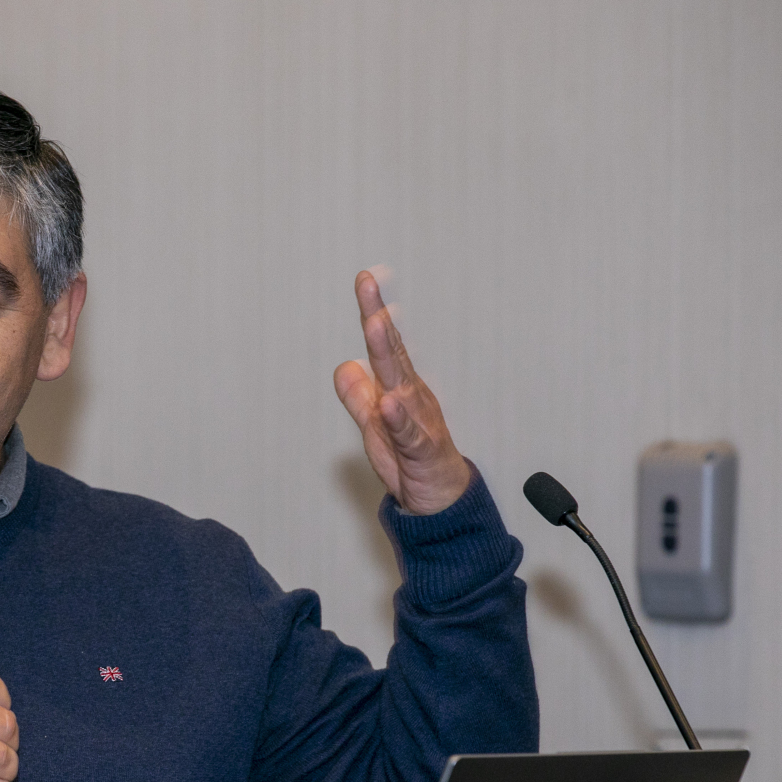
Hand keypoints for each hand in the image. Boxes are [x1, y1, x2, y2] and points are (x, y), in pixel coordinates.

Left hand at [333, 271, 472, 514]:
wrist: (438, 500)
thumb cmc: (411, 462)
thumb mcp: (374, 425)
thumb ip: (358, 396)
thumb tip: (343, 367)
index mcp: (400, 389)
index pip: (385, 346)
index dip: (374, 313)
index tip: (365, 281)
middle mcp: (411, 398)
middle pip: (392, 352)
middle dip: (379, 317)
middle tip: (368, 286)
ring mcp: (418, 421)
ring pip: (401, 383)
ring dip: (389, 353)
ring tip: (376, 325)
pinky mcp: (421, 450)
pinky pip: (408, 432)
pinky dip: (398, 418)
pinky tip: (388, 403)